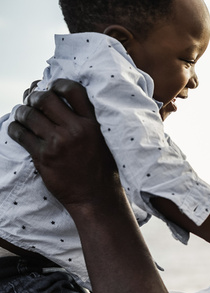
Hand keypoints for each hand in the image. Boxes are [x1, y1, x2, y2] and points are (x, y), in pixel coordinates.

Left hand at [8, 79, 120, 210]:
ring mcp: (58, 143)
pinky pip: (20, 134)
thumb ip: (86, 122)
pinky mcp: (43, 157)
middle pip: (45, 98)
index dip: (57, 84)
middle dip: (33, 96)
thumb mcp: (102, 141)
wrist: (96, 198)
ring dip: (21, 112)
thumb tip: (63, 103)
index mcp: (92, 124)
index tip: (50, 87)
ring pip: (28, 114)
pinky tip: (18, 130)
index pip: (72, 90)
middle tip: (31, 101)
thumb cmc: (100, 170)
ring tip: (22, 115)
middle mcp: (75, 130)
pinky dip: (14, 129)